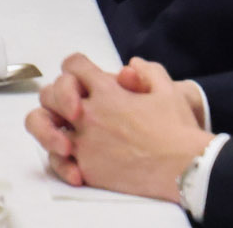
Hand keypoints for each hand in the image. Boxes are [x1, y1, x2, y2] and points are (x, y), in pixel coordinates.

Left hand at [29, 55, 210, 200]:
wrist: (187, 169)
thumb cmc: (180, 130)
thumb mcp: (168, 91)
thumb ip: (148, 72)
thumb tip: (132, 64)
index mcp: (106, 90)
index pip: (74, 65)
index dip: (76, 68)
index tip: (83, 79)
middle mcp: (89, 113)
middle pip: (51, 93)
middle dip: (58, 96)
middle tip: (72, 108)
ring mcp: (85, 141)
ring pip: (44, 126)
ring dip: (47, 128)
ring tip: (62, 138)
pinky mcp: (88, 168)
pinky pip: (58, 161)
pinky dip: (61, 162)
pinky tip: (73, 165)